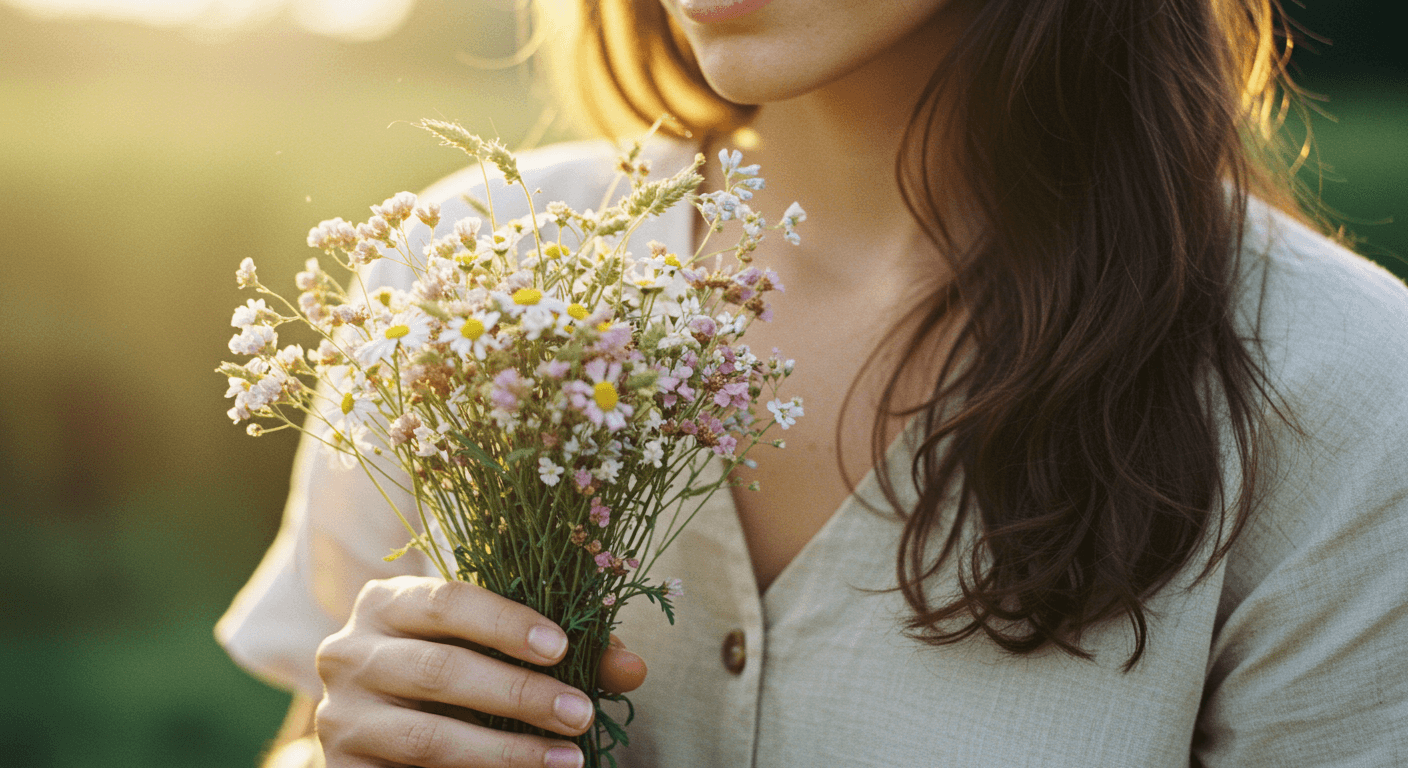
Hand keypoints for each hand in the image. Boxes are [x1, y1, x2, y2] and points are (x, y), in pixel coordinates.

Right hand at [314, 576, 646, 767]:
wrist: (380, 731)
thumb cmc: (451, 672)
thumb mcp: (493, 649)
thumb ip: (559, 651)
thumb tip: (633, 667)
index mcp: (389, 602)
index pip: (448, 599)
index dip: (506, 622)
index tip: (561, 647)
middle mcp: (350, 651)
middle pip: (440, 669)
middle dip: (519, 694)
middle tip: (579, 714)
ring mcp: (339, 714)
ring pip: (426, 736)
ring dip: (505, 752)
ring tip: (568, 759)